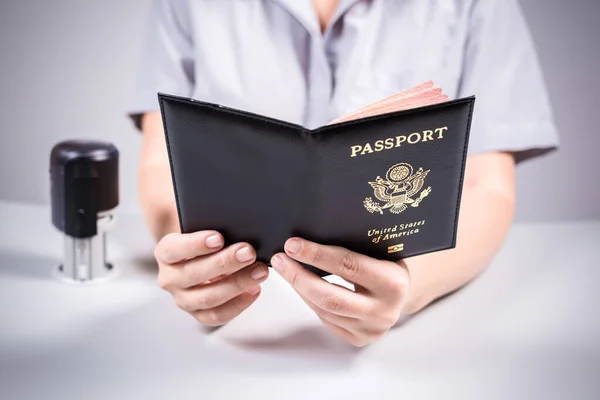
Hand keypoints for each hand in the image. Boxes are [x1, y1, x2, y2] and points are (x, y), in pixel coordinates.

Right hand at [154, 231, 268, 325]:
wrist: (203, 259)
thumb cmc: (207, 241)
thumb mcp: (205, 230)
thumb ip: (215, 230)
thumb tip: (238, 230)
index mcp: (165, 253)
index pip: (174, 249)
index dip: (196, 244)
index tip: (219, 238)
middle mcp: (169, 279)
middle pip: (194, 274)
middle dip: (224, 263)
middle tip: (248, 252)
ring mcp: (183, 300)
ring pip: (208, 297)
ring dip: (237, 284)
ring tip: (259, 271)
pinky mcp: (199, 315)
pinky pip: (218, 315)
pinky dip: (239, 303)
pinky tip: (255, 289)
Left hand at [270, 238, 409, 346]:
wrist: (403, 292)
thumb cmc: (386, 263)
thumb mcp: (379, 250)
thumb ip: (353, 245)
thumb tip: (308, 236)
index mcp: (393, 283)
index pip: (348, 266)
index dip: (316, 254)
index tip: (292, 244)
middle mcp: (384, 311)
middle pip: (330, 296)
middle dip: (299, 276)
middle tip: (279, 259)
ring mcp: (371, 329)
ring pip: (324, 309)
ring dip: (299, 288)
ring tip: (285, 268)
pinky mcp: (358, 339)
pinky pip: (325, 319)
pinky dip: (309, 300)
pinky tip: (300, 285)